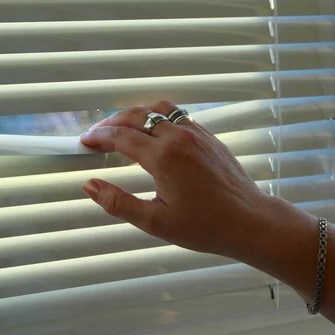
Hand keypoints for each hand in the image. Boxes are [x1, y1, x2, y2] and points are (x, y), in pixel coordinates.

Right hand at [80, 100, 269, 256]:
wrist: (249, 221)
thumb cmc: (206, 226)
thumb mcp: (155, 222)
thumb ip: (118, 203)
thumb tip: (90, 186)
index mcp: (163, 157)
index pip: (121, 137)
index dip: (99, 137)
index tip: (85, 142)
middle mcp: (179, 137)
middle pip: (136, 116)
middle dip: (112, 122)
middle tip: (96, 134)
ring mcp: (196, 133)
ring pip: (158, 108)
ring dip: (135, 113)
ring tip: (120, 126)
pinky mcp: (208, 136)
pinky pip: (177, 115)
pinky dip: (157, 115)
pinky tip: (152, 130)